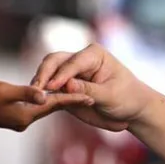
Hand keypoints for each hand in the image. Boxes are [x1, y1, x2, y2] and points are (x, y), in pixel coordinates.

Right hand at [0, 78, 93, 131]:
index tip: (91, 97)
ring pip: (42, 108)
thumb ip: (25, 93)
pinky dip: (42, 101)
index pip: (54, 106)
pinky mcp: (9, 115)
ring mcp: (15, 119)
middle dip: (70, 102)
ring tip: (74, 95)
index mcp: (24, 116)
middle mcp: (22, 121)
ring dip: (57, 101)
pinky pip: (32, 108)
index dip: (73, 99)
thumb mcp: (3, 90)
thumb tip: (45, 96)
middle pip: (51, 109)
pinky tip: (47, 95)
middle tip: (90, 97)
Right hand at [30, 44, 155, 131]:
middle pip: (54, 60)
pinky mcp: (65, 85)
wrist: (132, 109)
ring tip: (32, 97)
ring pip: (48, 71)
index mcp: (93, 54)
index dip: (60, 75)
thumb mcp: (110, 95)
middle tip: (35, 90)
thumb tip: (67, 86)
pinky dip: (41, 92)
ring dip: (39, 82)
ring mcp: (70, 72)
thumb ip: (88, 90)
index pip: (72, 62)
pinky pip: (49, 86)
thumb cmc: (127, 98)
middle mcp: (79, 58)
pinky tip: (35, 101)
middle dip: (43, 74)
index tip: (49, 88)